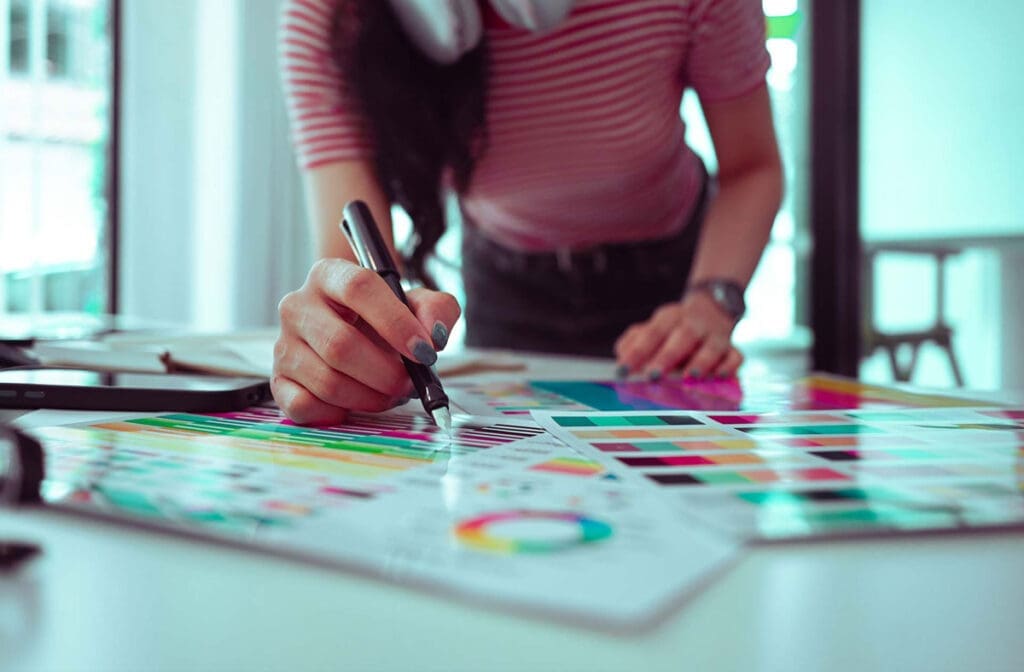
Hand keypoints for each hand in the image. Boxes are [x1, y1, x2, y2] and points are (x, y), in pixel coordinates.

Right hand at [272, 258, 460, 423]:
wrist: (354, 332)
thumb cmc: (386, 319)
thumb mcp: (418, 305)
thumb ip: (437, 310)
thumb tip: (433, 336)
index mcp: (329, 275)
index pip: (359, 287)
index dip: (395, 322)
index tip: (425, 351)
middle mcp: (297, 305)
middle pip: (340, 345)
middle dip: (385, 374)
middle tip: (410, 385)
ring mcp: (283, 345)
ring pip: (327, 382)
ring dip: (370, 398)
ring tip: (391, 394)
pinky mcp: (278, 381)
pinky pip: (305, 406)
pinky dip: (339, 413)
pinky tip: (357, 403)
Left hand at [614, 292, 742, 379]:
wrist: (713, 306)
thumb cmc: (674, 329)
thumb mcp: (652, 329)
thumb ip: (634, 342)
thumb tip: (622, 358)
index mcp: (668, 318)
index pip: (651, 333)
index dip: (637, 352)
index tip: (622, 371)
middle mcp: (693, 324)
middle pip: (681, 338)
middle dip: (666, 357)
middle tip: (652, 376)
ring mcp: (714, 335)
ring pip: (710, 347)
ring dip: (700, 363)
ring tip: (689, 378)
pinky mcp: (732, 347)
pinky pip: (735, 355)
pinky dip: (729, 366)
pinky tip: (720, 376)